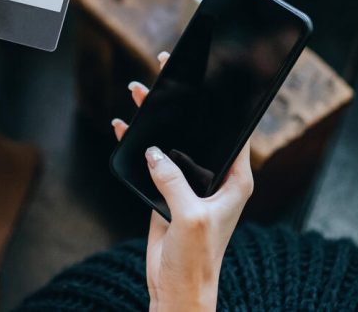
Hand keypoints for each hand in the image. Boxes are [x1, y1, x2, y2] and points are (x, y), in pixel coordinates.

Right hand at [111, 52, 253, 311]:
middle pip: (197, 129)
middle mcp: (215, 178)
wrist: (177, 289)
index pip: (231, 130)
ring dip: (155, 118)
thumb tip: (154, 152)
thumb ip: (173, 181)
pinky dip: (137, 143)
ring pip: (171, 141)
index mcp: (235, 180)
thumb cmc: (196, 260)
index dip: (220, 101)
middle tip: (168, 68)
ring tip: (138, 91)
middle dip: (182, 99)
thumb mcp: (190, 217)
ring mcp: (189, 184)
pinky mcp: (167, 194)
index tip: (209, 74)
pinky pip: (152, 161)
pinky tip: (123, 127)